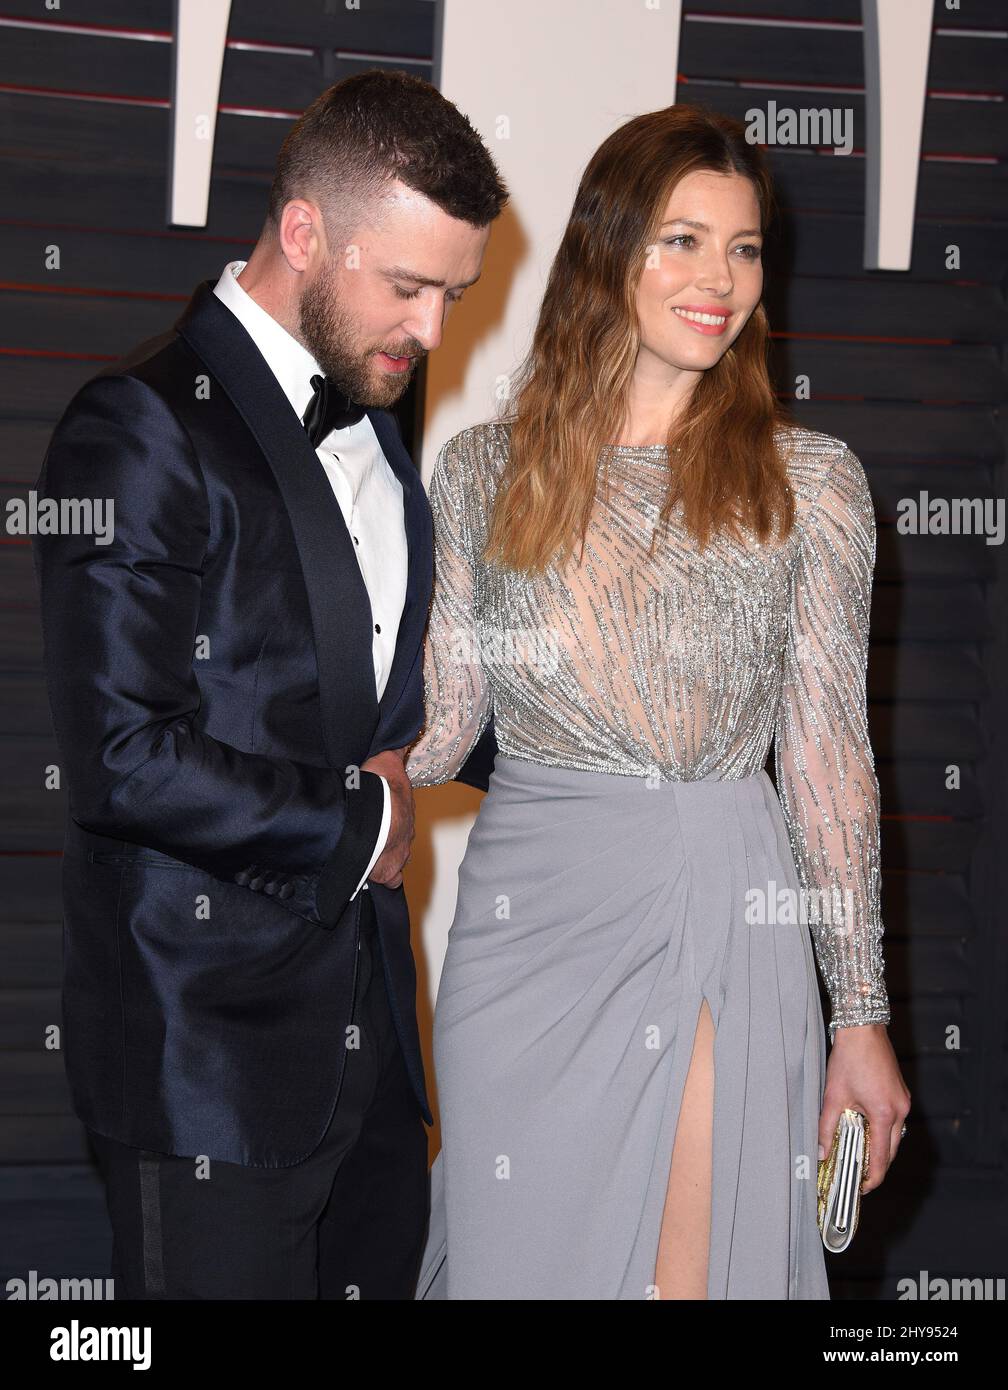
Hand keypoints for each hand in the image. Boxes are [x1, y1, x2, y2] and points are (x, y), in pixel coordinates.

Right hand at [360, 746, 413, 889]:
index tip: (380, 816)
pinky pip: (389, 879)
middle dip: (387, 838)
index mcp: (405, 810)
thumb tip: (407, 731)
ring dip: (384, 857)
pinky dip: (380, 878)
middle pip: (400, 839)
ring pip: (397, 859)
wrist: (370, 815)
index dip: (391, 816)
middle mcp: (407, 834)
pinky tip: (368, 874)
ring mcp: (399, 854)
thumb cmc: (379, 788)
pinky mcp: (387, 872)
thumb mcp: (388, 761)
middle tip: (369, 836)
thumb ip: (397, 748)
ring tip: (366, 854)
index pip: (401, 815)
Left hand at [819, 1024, 909, 1193]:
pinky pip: (895, 1121)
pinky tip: (865, 1130)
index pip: (882, 1158)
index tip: (860, 1188)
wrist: (863, 1029)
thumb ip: (826, 1127)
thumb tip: (820, 1152)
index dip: (871, 1178)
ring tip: (857, 1154)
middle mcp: (900, 1110)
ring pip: (895, 1136)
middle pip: (891, 1150)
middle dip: (876, 1165)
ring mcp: (904, 1101)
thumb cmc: (849, 1058)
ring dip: (879, 1147)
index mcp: (884, 1114)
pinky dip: (882, 1131)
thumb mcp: (833, 1095)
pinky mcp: (901, 1093)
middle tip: (856, 1175)